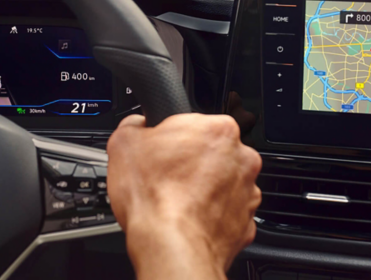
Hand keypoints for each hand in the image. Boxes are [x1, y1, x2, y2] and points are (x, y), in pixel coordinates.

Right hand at [107, 114, 261, 279]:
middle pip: (210, 151)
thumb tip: (135, 125)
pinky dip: (210, 214)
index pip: (192, 122)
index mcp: (218, 129)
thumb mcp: (122, 144)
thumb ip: (132, 125)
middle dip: (190, 161)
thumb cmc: (154, 197)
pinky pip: (225, 211)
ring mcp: (247, 191)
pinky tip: (188, 218)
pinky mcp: (247, 222)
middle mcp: (241, 157)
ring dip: (203, 187)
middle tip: (164, 176)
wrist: (172, 247)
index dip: (170, 137)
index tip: (159, 150)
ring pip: (221, 181)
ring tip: (175, 201)